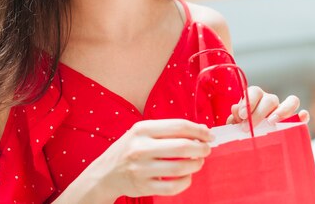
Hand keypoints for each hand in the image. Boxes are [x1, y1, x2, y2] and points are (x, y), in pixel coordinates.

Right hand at [89, 119, 212, 198]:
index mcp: (141, 129)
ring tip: (198, 162)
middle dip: (201, 148)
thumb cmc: (128, 149)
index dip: (198, 131)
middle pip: (182, 147)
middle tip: (206, 149)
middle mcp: (140, 148)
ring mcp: (141, 169)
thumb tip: (201, 129)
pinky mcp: (144, 186)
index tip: (209, 134)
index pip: (178, 126)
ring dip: (196, 165)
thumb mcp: (142, 133)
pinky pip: (174, 187)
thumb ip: (168, 130)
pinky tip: (186, 176)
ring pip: (180, 168)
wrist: (105, 172)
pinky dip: (186, 181)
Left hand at [226, 86, 309, 127]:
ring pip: (290, 101)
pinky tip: (302, 116)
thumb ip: (235, 117)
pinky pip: (302, 115)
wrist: (251, 142)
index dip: (248, 102)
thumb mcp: (236, 124)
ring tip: (271, 122)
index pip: (254, 92)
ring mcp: (284, 110)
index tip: (242, 115)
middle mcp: (270, 101)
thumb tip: (235, 109)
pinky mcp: (295, 122)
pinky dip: (302, 115)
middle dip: (259, 113)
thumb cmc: (242, 130)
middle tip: (249, 127)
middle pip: (270, 99)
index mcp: (255, 98)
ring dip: (281, 111)